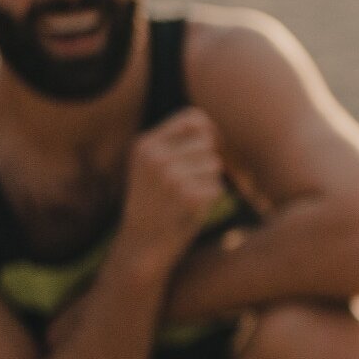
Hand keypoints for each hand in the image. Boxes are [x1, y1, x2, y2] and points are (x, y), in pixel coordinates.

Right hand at [116, 107, 225, 258]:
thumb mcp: (150, 165)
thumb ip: (174, 144)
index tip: (211, 143)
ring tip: (186, 194)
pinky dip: (210, 198)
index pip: (192, 117)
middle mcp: (156, 157)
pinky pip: (217, 187)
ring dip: (208, 180)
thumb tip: (210, 128)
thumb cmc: (153, 200)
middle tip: (190, 181)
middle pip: (207, 142)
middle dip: (206, 160)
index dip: (209, 129)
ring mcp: (171, 177)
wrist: (141, 241)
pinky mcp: (188, 197)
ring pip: (214, 164)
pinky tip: (189, 207)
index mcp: (145, 145)